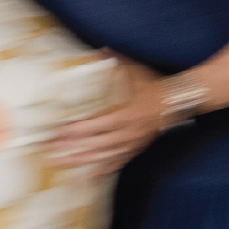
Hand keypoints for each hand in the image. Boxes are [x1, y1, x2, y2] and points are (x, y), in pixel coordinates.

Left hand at [49, 55, 166, 178]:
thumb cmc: (154, 86)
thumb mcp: (135, 71)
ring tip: (64, 163)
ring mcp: (132, 142)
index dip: (80, 130)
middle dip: (75, 147)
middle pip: (98, 143)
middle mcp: (129, 132)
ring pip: (106, 155)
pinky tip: (89, 177)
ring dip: (84, 160)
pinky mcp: (136, 148)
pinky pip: (118, 162)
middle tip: (53, 150)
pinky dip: (104, 170)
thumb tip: (99, 50)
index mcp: (127, 114)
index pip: (99, 125)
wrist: (175, 102)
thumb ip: (117, 62)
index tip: (61, 131)